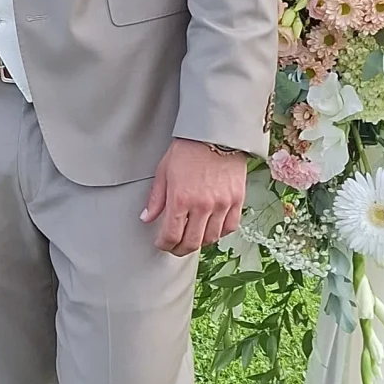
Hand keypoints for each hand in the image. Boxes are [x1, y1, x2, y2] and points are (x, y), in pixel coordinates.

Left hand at [140, 137, 246, 256]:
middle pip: (191, 243)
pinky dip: (219, 232)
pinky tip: (211, 228)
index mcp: (181, 199)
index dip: (164, 244)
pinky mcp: (237, 200)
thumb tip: (146, 218)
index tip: (161, 243)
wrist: (215, 133)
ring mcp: (222, 204)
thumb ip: (156, 199)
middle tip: (174, 247)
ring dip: (199, 242)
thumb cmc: (188, 149)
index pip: (171, 236)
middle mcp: (202, 205)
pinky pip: (230, 227)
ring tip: (192, 237)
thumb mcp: (164, 171)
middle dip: (179, 249)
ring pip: (211, 238)